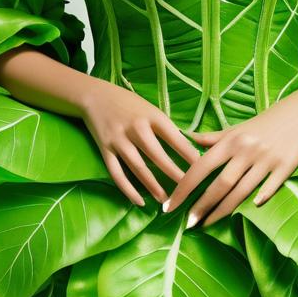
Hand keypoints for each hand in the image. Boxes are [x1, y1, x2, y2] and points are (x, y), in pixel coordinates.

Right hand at [80, 78, 201, 206]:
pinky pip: (117, 174)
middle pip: (157, 155)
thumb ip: (165, 127)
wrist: (95, 95)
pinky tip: (139, 201)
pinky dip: (128, 190)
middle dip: (174, 174)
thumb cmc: (129, 103)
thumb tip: (190, 147)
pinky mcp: (105, 149)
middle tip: (187, 190)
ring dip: (152, 185)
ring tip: (165, 200)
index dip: (189, 154)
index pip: (174, 137)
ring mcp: (119, 139)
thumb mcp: (150, 109)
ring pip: (138, 167)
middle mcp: (136, 128)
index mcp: (152, 116)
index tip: (202, 168)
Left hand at [165, 92, 297, 227]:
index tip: (170, 205)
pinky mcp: (285, 167)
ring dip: (222, 210)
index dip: (184, 187)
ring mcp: (265, 160)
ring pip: (241, 191)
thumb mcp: (237, 128)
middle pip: (220, 183)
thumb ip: (213, 137)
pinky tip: (250, 209)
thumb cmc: (264, 123)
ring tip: (207, 224)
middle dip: (202, 205)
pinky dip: (260, 198)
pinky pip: (270, 187)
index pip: (201, 166)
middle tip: (188, 223)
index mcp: (231, 141)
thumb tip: (188, 138)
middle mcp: (246, 151)